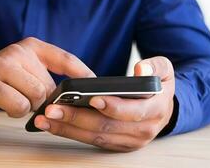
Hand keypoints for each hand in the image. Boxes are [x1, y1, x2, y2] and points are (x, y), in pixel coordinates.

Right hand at [0, 37, 94, 118]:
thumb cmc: (0, 81)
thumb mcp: (24, 72)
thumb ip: (45, 78)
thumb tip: (71, 97)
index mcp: (31, 47)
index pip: (65, 59)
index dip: (83, 74)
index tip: (96, 86)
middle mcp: (18, 51)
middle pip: (50, 86)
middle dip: (43, 100)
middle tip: (28, 99)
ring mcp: (2, 65)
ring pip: (36, 96)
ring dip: (28, 106)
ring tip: (14, 99)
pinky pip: (19, 105)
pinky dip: (16, 111)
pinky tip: (5, 104)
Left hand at [35, 56, 174, 151]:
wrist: (162, 108)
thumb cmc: (158, 87)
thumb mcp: (164, 70)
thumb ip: (156, 65)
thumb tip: (141, 68)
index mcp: (155, 110)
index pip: (132, 111)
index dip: (112, 106)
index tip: (91, 99)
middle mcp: (143, 130)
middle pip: (105, 127)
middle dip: (76, 118)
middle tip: (52, 110)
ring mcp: (129, 141)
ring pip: (95, 137)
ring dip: (68, 129)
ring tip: (45, 119)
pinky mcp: (117, 145)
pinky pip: (92, 142)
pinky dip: (71, 134)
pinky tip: (53, 126)